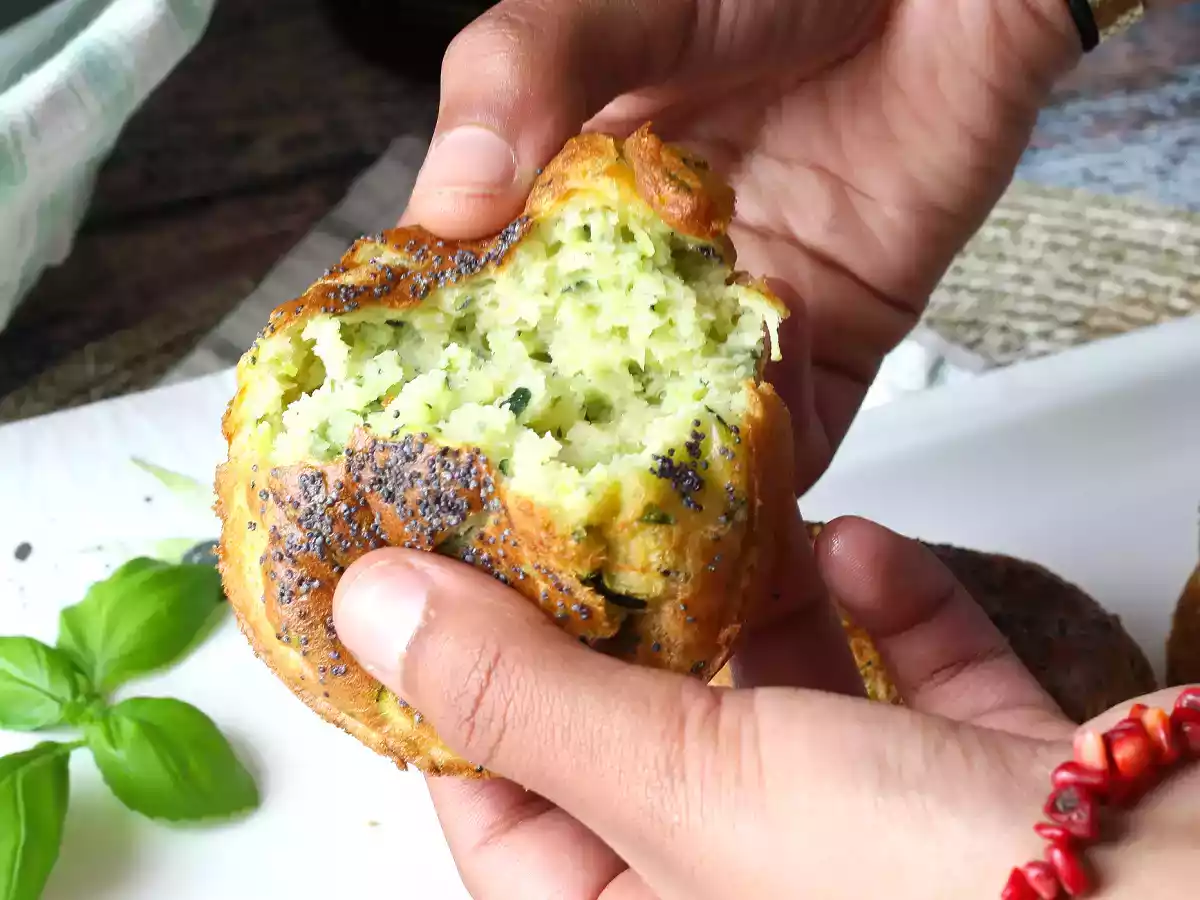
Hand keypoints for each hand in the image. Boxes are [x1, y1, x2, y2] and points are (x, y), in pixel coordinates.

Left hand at [333, 512, 1199, 897]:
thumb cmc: (935, 895)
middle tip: (569, 510)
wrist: (1191, 893)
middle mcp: (756, 899)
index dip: (458, 693)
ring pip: (779, 707)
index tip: (436, 578)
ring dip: (756, 608)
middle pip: (640, 743)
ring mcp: (873, 849)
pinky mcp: (984, 793)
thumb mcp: (679, 784)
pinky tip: (861, 543)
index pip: (502, 811)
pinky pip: (908, 688)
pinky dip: (885, 611)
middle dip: (616, 625)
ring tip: (716, 512)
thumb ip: (521, 692)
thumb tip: (375, 607)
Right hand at [399, 0, 1091, 487]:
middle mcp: (640, 273)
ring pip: (679, 430)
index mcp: (562, 199)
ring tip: (612, 546)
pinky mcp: (826, 339)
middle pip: (578, 391)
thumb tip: (443, 204)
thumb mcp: (616, 4)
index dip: (439, 371)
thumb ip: (524, 76)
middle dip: (546, 461)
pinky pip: (790, 431)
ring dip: (655, 483)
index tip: (401, 444)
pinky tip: (736, 507)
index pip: (480, 301)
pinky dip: (767, 474)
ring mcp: (732, 315)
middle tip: (504, 538)